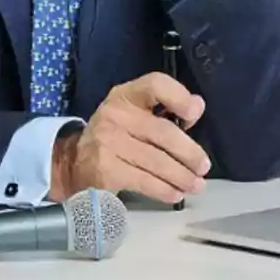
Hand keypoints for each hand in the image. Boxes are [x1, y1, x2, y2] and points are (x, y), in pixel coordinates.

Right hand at [49, 72, 210, 204]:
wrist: (76, 161)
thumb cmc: (117, 135)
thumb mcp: (136, 114)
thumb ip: (166, 107)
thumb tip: (197, 106)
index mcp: (126, 95)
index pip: (155, 85)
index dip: (178, 97)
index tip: (194, 114)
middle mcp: (115, 114)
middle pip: (162, 131)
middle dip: (188, 152)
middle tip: (203, 167)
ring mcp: (108, 142)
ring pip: (156, 161)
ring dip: (181, 176)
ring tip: (196, 185)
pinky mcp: (105, 170)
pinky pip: (143, 181)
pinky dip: (164, 190)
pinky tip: (175, 194)